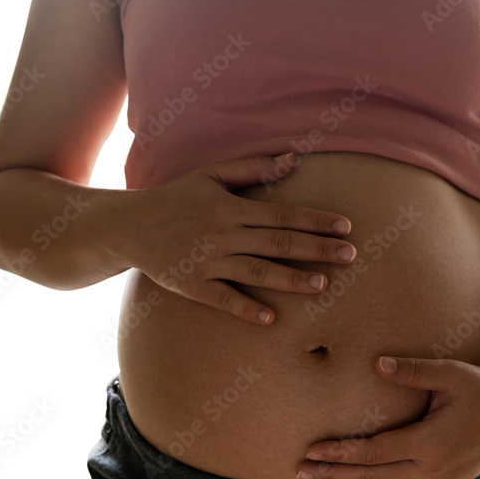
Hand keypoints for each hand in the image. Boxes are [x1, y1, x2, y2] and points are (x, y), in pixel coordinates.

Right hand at [116, 153, 356, 325]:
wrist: (129, 226)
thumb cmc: (176, 198)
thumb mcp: (212, 175)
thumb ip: (253, 168)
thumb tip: (295, 160)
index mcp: (231, 207)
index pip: (283, 215)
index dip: (316, 220)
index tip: (346, 226)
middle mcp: (223, 234)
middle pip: (278, 243)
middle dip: (317, 249)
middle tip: (350, 255)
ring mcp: (208, 262)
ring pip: (256, 272)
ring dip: (291, 280)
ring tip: (322, 285)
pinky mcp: (193, 286)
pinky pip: (224, 300)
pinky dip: (246, 309)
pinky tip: (272, 318)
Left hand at [298, 356, 479, 478]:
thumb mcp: (451, 373)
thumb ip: (414, 371)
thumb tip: (377, 364)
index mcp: (430, 442)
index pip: (375, 451)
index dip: (341, 452)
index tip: (313, 450)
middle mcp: (432, 469)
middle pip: (373, 477)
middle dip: (335, 475)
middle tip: (302, 472)